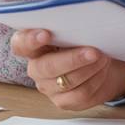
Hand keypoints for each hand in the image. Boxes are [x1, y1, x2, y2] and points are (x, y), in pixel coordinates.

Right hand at [10, 28, 124, 109]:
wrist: (102, 63)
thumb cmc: (84, 40)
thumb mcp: (76, 30)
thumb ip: (71, 26)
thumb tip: (83, 22)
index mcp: (33, 46)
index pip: (20, 44)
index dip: (30, 40)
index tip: (46, 34)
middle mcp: (36, 68)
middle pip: (45, 67)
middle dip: (72, 59)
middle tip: (93, 51)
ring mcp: (48, 87)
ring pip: (66, 82)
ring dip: (89, 68)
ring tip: (103, 57)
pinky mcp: (63, 102)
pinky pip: (80, 94)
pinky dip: (95, 80)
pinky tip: (102, 69)